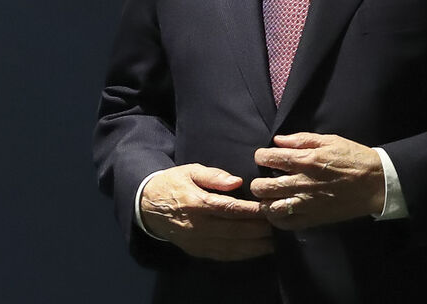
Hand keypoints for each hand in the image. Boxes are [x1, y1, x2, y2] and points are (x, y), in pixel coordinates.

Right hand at [139, 164, 273, 260]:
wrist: (147, 206)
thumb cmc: (174, 183)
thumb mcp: (191, 170)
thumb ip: (214, 175)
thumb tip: (237, 181)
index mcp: (197, 203)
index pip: (230, 209)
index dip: (252, 211)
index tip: (270, 208)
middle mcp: (197, 225)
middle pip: (234, 230)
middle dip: (259, 229)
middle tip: (279, 225)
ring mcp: (196, 241)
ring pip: (230, 246)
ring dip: (254, 246)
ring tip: (275, 241)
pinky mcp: (196, 250)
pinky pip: (222, 255)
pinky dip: (241, 255)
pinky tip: (257, 251)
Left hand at [251, 132, 385, 230]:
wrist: (376, 183)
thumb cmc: (354, 158)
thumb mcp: (330, 140)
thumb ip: (302, 139)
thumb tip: (278, 140)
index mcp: (306, 160)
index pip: (269, 158)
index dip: (261, 156)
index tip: (265, 157)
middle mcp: (302, 183)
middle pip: (262, 186)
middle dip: (258, 181)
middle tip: (265, 179)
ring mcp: (306, 204)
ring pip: (269, 207)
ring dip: (265, 201)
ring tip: (270, 197)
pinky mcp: (312, 219)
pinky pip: (284, 223)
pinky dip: (276, 218)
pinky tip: (280, 210)